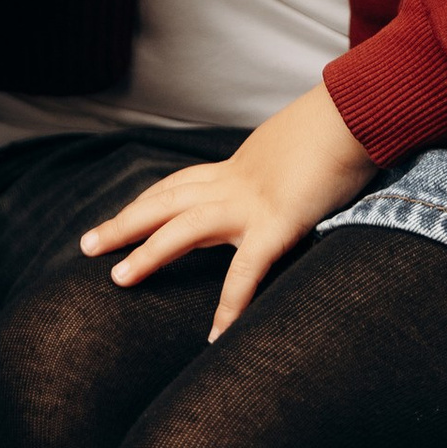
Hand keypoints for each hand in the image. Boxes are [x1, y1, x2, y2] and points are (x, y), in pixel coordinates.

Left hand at [81, 81, 376, 335]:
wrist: (358, 110)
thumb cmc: (340, 126)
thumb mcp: (301, 150)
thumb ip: (286, 172)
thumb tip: (294, 181)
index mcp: (240, 167)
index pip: (181, 185)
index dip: (149, 202)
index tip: (124, 218)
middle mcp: (236, 182)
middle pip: (165, 201)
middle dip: (124, 222)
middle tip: (87, 245)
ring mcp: (252, 203)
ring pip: (183, 228)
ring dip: (147, 253)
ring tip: (118, 280)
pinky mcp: (277, 223)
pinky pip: (245, 272)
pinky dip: (229, 306)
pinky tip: (215, 337)